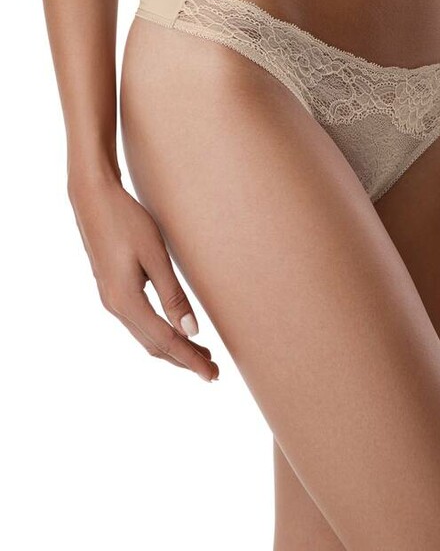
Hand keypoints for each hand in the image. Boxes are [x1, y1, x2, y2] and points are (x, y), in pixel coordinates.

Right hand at [68, 175, 217, 380]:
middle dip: (184, 360)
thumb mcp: (155, 257)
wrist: (92, 198)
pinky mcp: (112, 288)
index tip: (212, 375)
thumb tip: (191, 332)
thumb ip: (173, 295)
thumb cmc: (126, 221)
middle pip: (154, 345)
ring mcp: (110, 298)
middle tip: (213, 371)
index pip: (165, 341)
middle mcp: (115, 306)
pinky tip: (174, 330)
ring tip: (200, 353)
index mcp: (126, 301)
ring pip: (145, 336)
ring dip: (172, 348)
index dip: (190, 360)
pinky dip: (159, 334)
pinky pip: (138, 323)